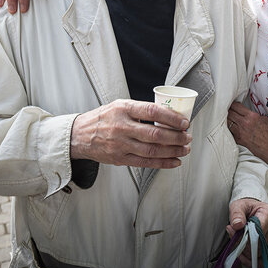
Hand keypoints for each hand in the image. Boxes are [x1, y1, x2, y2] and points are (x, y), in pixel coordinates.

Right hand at [70, 99, 191, 168]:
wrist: (79, 135)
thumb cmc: (104, 117)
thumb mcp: (120, 105)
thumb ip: (141, 109)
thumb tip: (169, 113)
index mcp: (123, 109)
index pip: (152, 111)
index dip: (171, 117)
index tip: (184, 121)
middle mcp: (122, 127)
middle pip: (154, 134)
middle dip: (176, 137)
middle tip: (188, 136)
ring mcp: (120, 145)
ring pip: (152, 150)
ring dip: (172, 151)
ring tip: (185, 149)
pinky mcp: (120, 159)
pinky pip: (145, 163)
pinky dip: (162, 163)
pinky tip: (174, 161)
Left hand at [227, 198, 267, 264]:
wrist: (254, 211)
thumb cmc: (247, 208)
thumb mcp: (239, 206)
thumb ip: (236, 214)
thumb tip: (237, 225)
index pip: (259, 230)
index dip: (246, 236)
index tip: (235, 234)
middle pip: (259, 244)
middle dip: (244, 243)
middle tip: (234, 236)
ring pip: (260, 253)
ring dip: (246, 252)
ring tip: (239, 242)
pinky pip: (263, 261)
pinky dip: (251, 260)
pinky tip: (244, 254)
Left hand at [228, 102, 267, 170]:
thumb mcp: (264, 119)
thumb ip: (254, 115)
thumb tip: (246, 112)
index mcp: (251, 116)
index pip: (236, 106)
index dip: (232, 104)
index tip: (231, 103)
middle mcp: (244, 123)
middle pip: (229, 113)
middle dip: (228, 110)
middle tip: (226, 110)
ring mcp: (240, 133)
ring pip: (227, 122)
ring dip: (227, 120)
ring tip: (227, 118)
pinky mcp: (238, 141)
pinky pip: (230, 132)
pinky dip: (229, 129)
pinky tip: (229, 128)